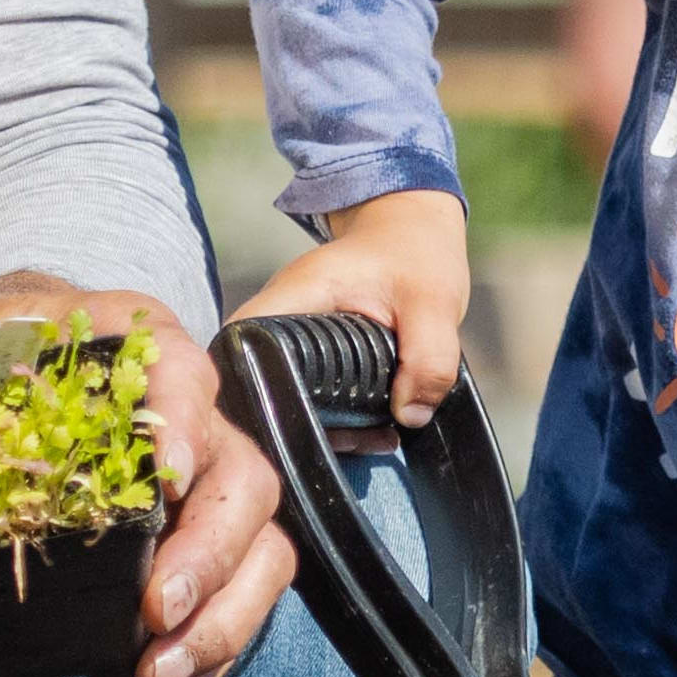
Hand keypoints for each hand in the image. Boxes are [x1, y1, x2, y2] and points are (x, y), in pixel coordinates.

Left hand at [0, 275, 295, 676]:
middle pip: (241, 487)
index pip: (186, 378)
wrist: (0, 365)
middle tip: (157, 617)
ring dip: (215, 634)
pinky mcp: (199, 560)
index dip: (184, 423)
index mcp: (142, 350)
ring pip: (257, 561)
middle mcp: (196, 421)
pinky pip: (225, 619)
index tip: (165, 474)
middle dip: (209, 561)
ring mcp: (208, 495)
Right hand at [236, 192, 472, 428]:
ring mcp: (295, 337)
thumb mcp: (433, 301)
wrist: (414, 232)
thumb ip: (429, 357)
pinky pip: (314, 395)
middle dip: (300, 425)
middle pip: (262, 383)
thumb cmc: (415, 252)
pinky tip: (376, 433)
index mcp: (296, 296)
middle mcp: (283, 318)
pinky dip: (342, 419)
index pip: (243, 345)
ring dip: (328, 428)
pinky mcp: (314, 354)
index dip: (246, 390)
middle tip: (352, 444)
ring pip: (289, 396)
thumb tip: (409, 416)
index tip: (282, 429)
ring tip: (375, 440)